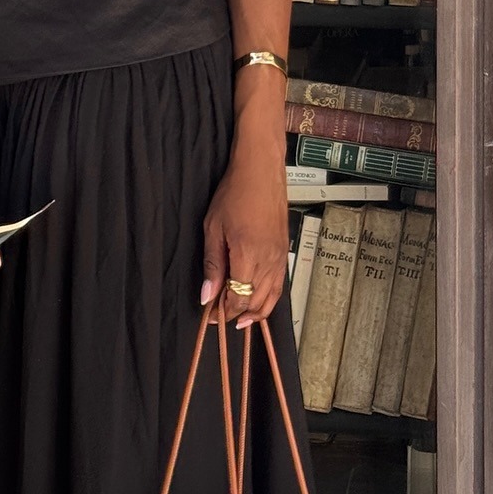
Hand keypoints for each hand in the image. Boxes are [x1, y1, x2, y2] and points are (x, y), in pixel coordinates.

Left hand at [200, 127, 288, 329]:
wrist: (261, 173)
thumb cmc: (234, 194)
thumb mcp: (213, 228)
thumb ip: (212, 264)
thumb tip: (207, 295)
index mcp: (248, 256)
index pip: (238, 298)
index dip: (223, 311)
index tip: (209, 316)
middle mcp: (269, 261)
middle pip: (256, 302)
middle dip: (238, 314)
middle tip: (221, 320)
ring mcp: (280, 258)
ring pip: (272, 297)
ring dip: (256, 311)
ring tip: (240, 320)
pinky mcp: (285, 252)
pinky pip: (279, 284)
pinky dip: (269, 298)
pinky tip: (258, 300)